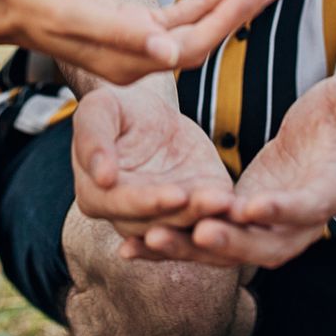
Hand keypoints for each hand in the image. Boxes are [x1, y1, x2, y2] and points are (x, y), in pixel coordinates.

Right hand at [0, 0, 281, 86]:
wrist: (2, 3)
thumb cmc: (33, 2)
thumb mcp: (75, 12)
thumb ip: (121, 32)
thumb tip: (169, 52)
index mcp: (129, 62)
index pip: (192, 44)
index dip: (229, 20)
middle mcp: (136, 61)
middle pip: (201, 40)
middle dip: (240, 13)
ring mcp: (133, 47)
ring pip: (192, 31)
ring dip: (226, 8)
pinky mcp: (126, 29)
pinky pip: (174, 20)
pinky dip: (201, 3)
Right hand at [72, 85, 236, 238]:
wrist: (151, 114)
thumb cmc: (117, 108)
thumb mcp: (99, 111)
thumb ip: (94, 139)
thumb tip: (102, 177)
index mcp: (96, 196)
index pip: (122, 204)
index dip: (148, 201)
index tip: (175, 194)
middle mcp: (129, 218)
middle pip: (159, 223)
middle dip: (188, 213)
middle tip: (213, 200)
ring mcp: (165, 217)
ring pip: (187, 227)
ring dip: (209, 217)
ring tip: (228, 200)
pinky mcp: (197, 208)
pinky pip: (213, 220)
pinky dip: (227, 219)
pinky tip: (242, 208)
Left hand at [137, 75, 335, 266]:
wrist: (321, 138)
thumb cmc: (335, 114)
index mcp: (328, 192)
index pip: (308, 208)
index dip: (282, 210)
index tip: (251, 207)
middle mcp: (298, 224)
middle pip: (265, 244)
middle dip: (231, 242)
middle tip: (196, 232)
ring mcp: (266, 232)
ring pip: (229, 251)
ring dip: (190, 250)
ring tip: (150, 239)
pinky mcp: (238, 229)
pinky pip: (203, 244)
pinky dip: (171, 248)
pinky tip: (132, 248)